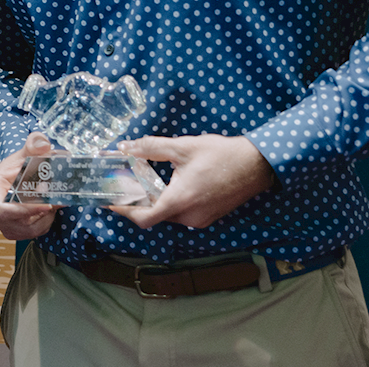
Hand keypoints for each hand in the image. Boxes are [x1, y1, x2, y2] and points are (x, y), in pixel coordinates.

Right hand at [0, 133, 60, 240]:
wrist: (14, 179)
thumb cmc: (16, 168)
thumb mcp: (25, 154)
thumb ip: (34, 145)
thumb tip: (43, 143)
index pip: (3, 208)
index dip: (26, 209)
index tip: (47, 204)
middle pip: (18, 220)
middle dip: (40, 211)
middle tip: (54, 199)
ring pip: (27, 229)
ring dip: (44, 217)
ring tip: (52, 202)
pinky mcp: (11, 230)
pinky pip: (31, 234)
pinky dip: (43, 223)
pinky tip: (46, 211)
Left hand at [111, 134, 274, 228]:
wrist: (257, 165)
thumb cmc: (221, 155)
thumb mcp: (182, 147)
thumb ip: (150, 148)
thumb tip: (125, 147)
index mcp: (180, 201)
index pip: (144, 218)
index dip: (123, 212)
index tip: (110, 202)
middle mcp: (189, 217)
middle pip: (154, 215)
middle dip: (137, 202)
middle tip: (124, 184)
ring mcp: (200, 220)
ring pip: (168, 215)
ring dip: (155, 201)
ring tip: (144, 181)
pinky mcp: (208, 217)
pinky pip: (182, 214)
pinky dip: (170, 202)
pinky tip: (168, 184)